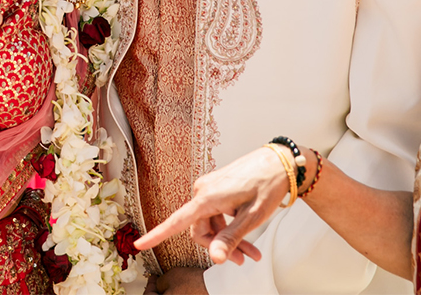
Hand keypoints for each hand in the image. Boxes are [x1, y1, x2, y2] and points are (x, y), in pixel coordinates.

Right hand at [134, 148, 281, 265]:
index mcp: (207, 197)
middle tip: (245, 259)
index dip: (157, 235)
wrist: (282, 162)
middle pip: (201, 230)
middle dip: (221, 247)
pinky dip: (230, 226)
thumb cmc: (268, 184)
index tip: (139, 245)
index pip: (177, 222)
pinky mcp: (218, 187)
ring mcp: (210, 188)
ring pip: (211, 224)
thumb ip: (231, 238)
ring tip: (251, 252)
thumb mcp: (252, 217)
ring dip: (229, 239)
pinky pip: (217, 213)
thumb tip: (215, 258)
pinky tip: (247, 236)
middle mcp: (203, 191)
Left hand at [148, 267, 207, 294]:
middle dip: (158, 290)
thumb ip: (159, 281)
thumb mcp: (171, 276)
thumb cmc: (194, 283)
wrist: (214, 286)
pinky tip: (182, 288)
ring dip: (169, 292)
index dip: (149, 284)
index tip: (152, 278)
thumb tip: (158, 284)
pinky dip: (178, 293)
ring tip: (173, 284)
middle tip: (160, 281)